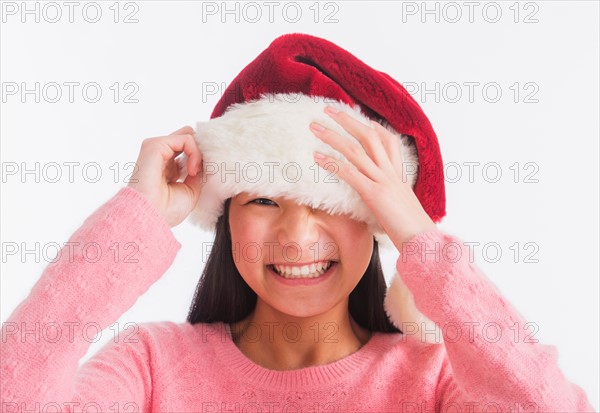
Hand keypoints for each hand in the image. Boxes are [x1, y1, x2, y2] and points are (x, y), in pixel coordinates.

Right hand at [127, 126, 202, 227]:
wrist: (151, 216)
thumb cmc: (167, 210)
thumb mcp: (191, 189)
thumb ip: (198, 170)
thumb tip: (206, 158)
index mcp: (168, 167)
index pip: (189, 149)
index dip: (202, 158)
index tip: (205, 174)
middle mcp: (161, 156)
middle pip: (188, 137)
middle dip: (202, 150)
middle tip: (202, 169)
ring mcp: (157, 149)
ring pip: (188, 135)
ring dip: (199, 153)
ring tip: (195, 171)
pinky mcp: (155, 145)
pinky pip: (186, 139)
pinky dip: (195, 152)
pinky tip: (192, 169)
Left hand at [309, 106, 436, 249]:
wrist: (423, 240)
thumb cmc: (412, 230)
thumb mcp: (403, 208)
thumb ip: (392, 199)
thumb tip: (384, 203)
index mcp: (399, 175)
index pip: (389, 142)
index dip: (374, 127)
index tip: (360, 117)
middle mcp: (391, 173)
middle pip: (369, 137)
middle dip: (348, 120)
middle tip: (329, 109)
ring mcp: (383, 181)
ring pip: (355, 150)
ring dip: (332, 136)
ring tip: (314, 127)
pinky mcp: (374, 194)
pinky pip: (349, 173)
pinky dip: (331, 162)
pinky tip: (316, 156)